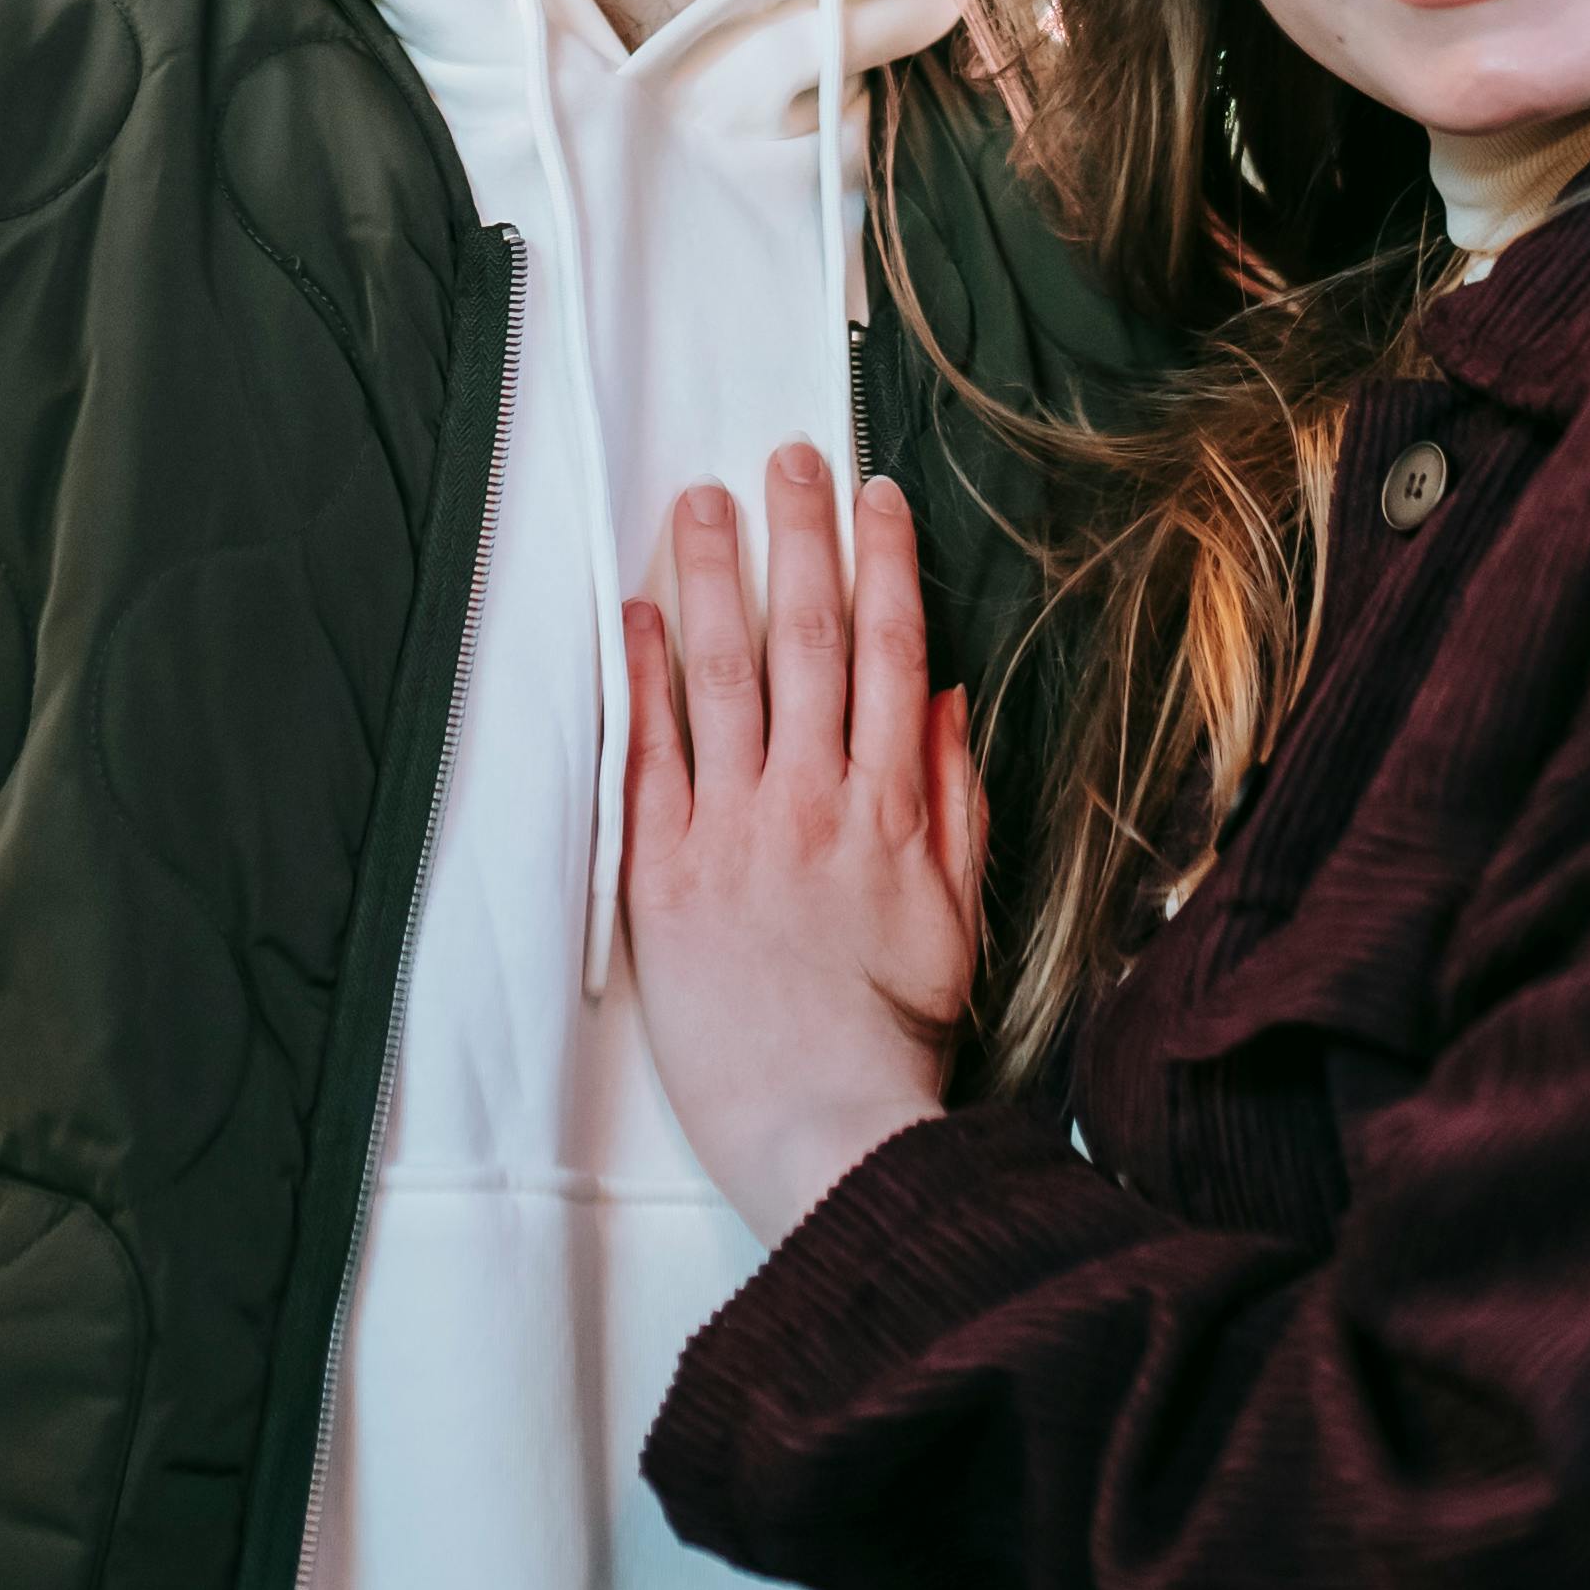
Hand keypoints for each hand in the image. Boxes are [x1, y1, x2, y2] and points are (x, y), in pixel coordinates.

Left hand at [620, 446, 981, 1239]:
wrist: (826, 1129)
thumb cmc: (892, 1038)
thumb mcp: (957, 918)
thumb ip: (955, 803)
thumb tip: (948, 702)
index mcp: (889, 809)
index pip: (892, 655)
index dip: (886, 566)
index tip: (876, 496)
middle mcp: (812, 801)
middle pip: (808, 641)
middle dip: (801, 540)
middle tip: (787, 459)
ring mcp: (734, 831)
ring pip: (723, 675)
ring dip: (711, 578)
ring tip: (700, 503)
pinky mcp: (666, 873)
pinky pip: (650, 755)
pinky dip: (640, 678)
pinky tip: (632, 614)